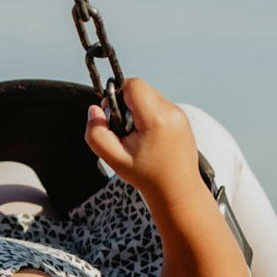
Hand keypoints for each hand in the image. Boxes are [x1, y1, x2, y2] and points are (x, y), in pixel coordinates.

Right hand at [85, 77, 201, 200]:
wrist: (177, 191)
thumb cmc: (147, 176)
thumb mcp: (115, 159)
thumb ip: (96, 133)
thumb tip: (94, 110)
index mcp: (157, 119)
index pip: (133, 85)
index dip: (118, 94)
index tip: (115, 115)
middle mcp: (172, 112)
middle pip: (141, 89)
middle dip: (127, 104)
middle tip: (125, 130)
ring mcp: (180, 114)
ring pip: (150, 96)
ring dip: (138, 110)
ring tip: (138, 137)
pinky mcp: (182, 119)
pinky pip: (159, 105)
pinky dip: (149, 116)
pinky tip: (149, 139)